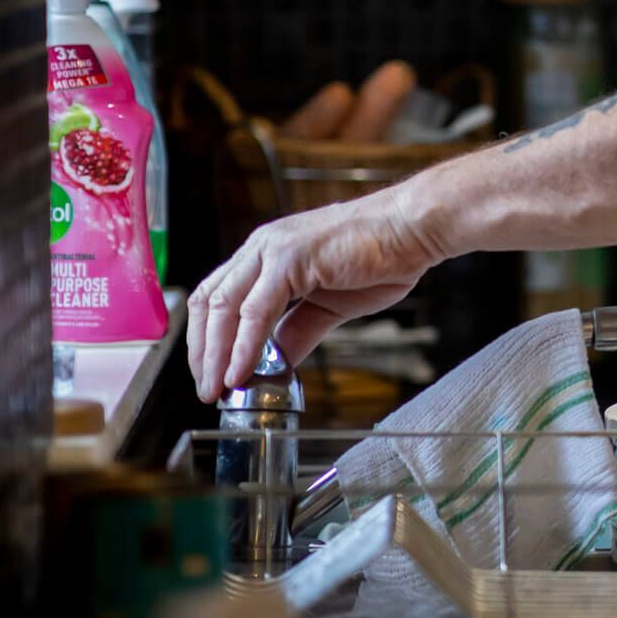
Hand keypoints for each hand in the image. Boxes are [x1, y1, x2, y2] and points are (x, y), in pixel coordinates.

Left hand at [187, 188, 442, 402]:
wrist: (414, 229)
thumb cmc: (383, 255)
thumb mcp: (331, 304)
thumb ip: (300, 330)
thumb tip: (278, 361)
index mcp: (268, 253)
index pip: (217, 296)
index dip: (208, 338)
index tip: (213, 372)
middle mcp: (262, 247)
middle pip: (208, 302)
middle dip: (202, 351)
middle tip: (207, 388)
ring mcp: (273, 249)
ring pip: (223, 307)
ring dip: (216, 353)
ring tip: (218, 387)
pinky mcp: (289, 259)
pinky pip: (255, 311)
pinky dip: (244, 346)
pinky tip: (241, 372)